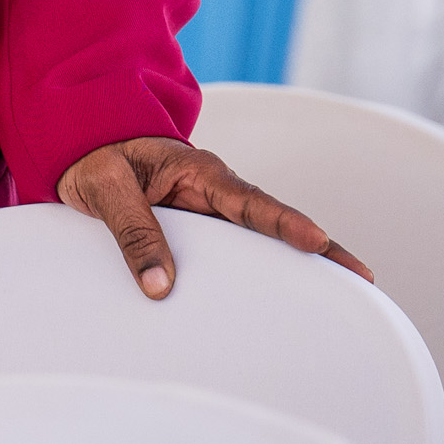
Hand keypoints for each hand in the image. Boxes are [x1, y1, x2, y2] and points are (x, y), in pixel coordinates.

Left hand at [57, 136, 373, 298]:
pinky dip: (266, 271)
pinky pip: (239, 250)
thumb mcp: (105, 188)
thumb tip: (160, 286)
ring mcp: (212, 210)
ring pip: (263, 240)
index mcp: (197, 170)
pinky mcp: (203, 228)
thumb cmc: (93, 157)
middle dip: (321, 250)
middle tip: (363, 280)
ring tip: (344, 297)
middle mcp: (215, 190)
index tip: (317, 242)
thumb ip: (132, 231)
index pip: (249, 200)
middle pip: (276, 223)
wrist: (80, 144)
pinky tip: (286, 299)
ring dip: (301, 264)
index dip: (285, 223)